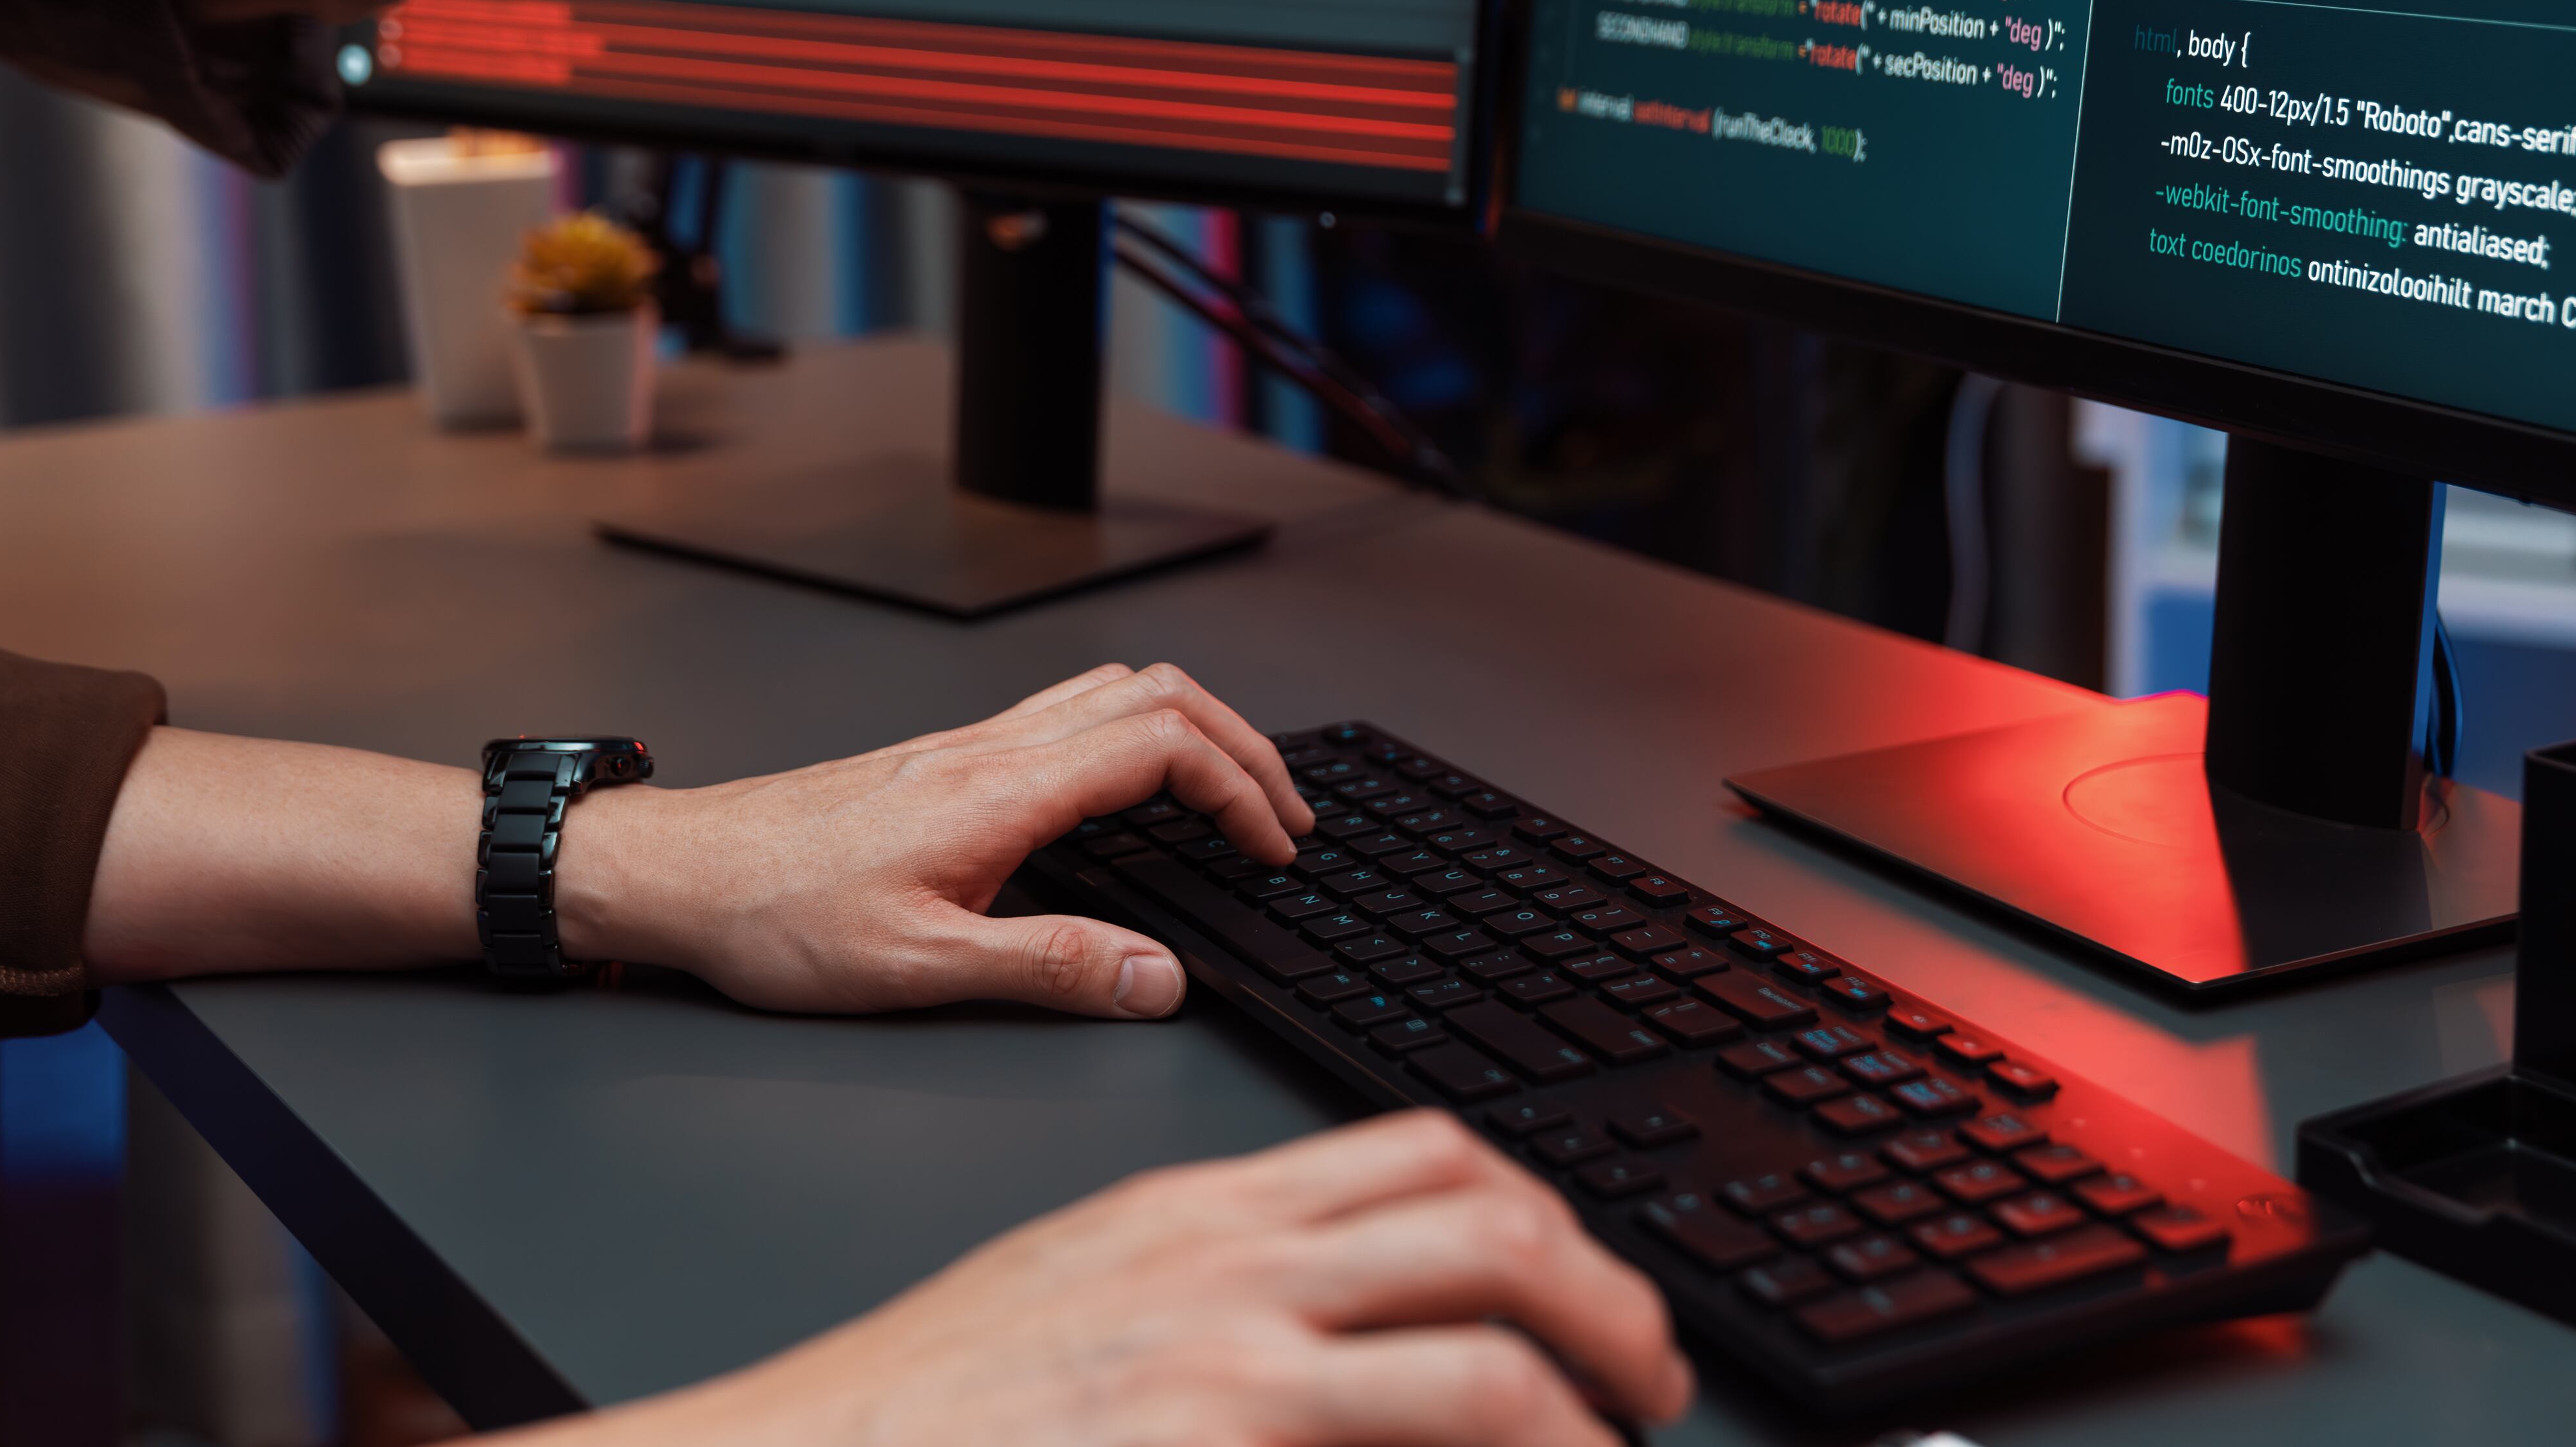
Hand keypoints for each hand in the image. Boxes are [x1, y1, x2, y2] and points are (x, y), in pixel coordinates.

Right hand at [541, 1111, 1693, 1446]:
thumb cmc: (929, 1409)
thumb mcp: (1082, 1307)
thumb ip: (1206, 1299)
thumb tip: (1326, 1342)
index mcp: (1194, 1213)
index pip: (1416, 1155)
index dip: (1535, 1208)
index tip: (1581, 1278)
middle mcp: (1225, 1259)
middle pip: (1482, 1219)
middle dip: (1603, 1292)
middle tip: (1646, 1370)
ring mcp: (1226, 1351)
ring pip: (1487, 1335)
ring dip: (1592, 1387)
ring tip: (1626, 1434)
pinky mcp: (1217, 1432)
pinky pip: (1431, 1425)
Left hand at [556, 663, 1314, 1019]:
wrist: (677, 876)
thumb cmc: (773, 918)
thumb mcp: (917, 970)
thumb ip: (1049, 969)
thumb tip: (1160, 978)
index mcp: (1000, 791)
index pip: (1165, 745)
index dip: (1244, 789)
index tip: (1275, 850)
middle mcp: (990, 749)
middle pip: (1157, 693)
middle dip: (1244, 745)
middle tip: (1288, 815)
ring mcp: (966, 746)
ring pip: (1113, 690)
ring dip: (1194, 730)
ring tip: (1235, 794)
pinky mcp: (943, 761)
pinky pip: (1068, 714)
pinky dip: (1137, 735)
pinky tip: (1134, 792)